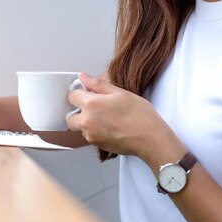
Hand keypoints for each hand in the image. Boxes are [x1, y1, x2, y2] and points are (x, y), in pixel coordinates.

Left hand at [66, 73, 180, 160]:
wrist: (150, 139)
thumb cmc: (139, 115)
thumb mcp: (120, 92)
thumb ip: (97, 84)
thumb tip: (83, 77)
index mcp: (91, 104)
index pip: (72, 96)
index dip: (81, 93)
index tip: (89, 94)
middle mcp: (86, 121)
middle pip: (70, 115)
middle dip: (79, 111)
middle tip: (95, 108)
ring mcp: (89, 134)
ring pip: (79, 126)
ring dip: (86, 122)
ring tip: (105, 118)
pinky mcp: (95, 144)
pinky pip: (88, 135)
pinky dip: (94, 131)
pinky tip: (109, 127)